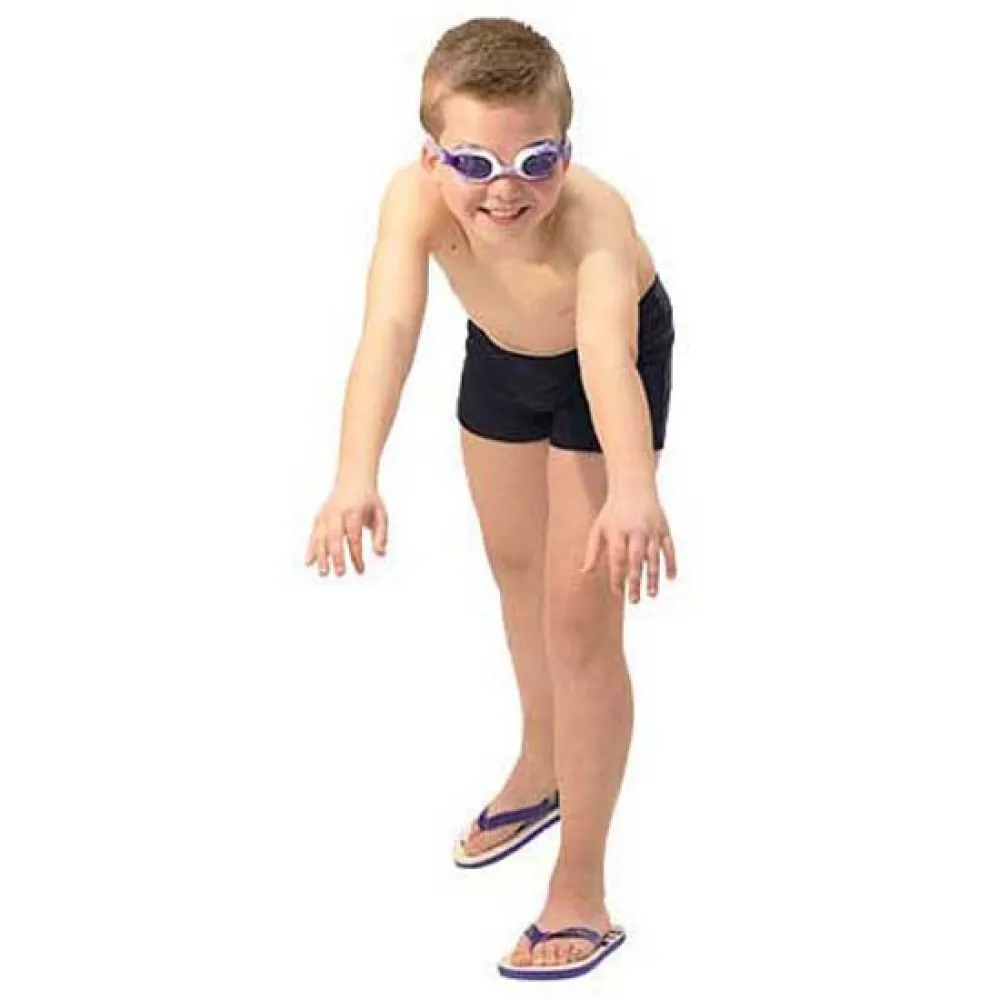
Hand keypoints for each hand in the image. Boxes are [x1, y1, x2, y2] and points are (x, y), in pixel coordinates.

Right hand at [305, 480, 387, 576]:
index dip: (356, 554)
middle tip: (339, 572)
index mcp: (354, 512)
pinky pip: (313, 535)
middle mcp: (337, 514)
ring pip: (321, 537)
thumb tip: (380, 552)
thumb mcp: (380, 513)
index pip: (354, 537)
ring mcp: (326, 515)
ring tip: (323, 572)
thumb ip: (381, 534)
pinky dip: (311, 548)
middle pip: (335, 538)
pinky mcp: (319, 517)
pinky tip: (309, 561)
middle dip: (337, 556)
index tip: (360, 568)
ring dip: (322, 556)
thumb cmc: (368, 499)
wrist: (354, 480)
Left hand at [581, 485, 676, 601]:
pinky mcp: (664, 528)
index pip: (617, 558)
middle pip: (636, 559)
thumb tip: (585, 573)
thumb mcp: (598, 528)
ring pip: (654, 556)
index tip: (617, 592)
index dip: (617, 576)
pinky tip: (671, 578)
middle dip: (635, 581)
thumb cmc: (613, 511)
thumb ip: (592, 552)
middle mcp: (636, 530)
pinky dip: (671, 562)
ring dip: (653, 576)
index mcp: (618, 531)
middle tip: (634, 600)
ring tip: (652, 594)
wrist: (633, 486)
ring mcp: (652, 529)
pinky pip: (669, 548)